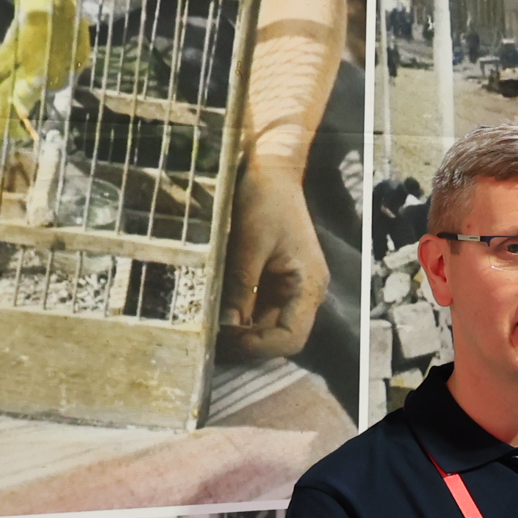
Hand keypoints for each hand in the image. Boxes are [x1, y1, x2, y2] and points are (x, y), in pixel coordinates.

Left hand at [220, 159, 327, 359]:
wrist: (272, 170)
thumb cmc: (266, 199)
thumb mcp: (249, 243)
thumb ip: (240, 288)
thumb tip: (226, 326)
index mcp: (308, 284)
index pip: (291, 338)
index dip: (259, 347)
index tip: (225, 340)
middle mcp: (304, 292)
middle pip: (279, 337)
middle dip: (246, 342)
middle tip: (209, 337)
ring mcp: (290, 287)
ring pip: (267, 326)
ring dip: (240, 331)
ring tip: (209, 325)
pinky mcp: (275, 280)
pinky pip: (258, 309)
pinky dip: (238, 315)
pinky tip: (217, 310)